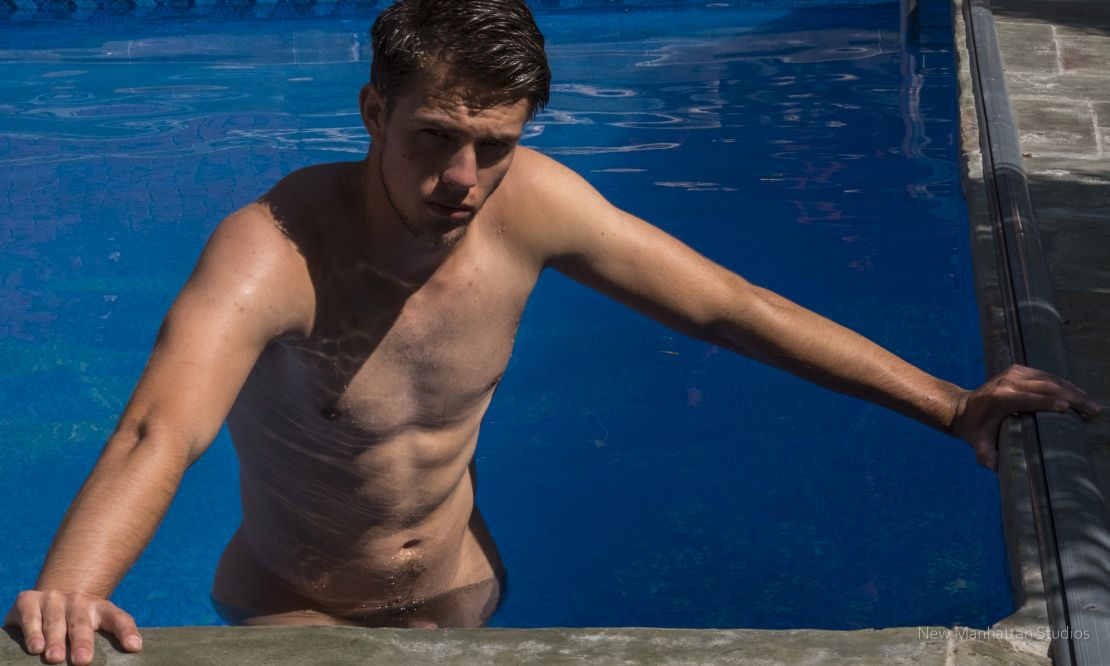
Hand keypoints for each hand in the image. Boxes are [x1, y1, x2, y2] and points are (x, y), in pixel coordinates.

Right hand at [4, 590, 141, 664]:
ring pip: (55, 622)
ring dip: (55, 641)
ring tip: (55, 658)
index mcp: (100, 608)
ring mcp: (53, 599)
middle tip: (83, 660)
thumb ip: (107, 640)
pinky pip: (31, 618)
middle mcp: (78, 601)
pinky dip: (32, 633)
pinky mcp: (28, 600)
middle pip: (82, 623)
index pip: (117, 618)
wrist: (51, 596)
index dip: (126, 632)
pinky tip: (35, 648)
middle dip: (82, 642)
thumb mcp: (95, 625)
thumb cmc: (77, 622)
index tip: (134, 647)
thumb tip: (129, 654)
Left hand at [950, 364, 1100, 469]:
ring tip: (1090, 403)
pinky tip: (1077, 394)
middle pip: (1046, 386)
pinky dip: (1063, 384)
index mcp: (1000, 398)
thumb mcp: (977, 442)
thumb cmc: (974, 429)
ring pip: (1049, 378)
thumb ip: (984, 454)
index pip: (1029, 399)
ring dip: (1072, 390)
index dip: (1049, 403)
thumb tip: (992, 466)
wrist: (961, 408)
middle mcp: (1007, 382)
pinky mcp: (1017, 370)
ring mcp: (1013, 373)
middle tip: (1093, 409)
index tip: (1070, 409)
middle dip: (1072, 397)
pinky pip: (1045, 375)